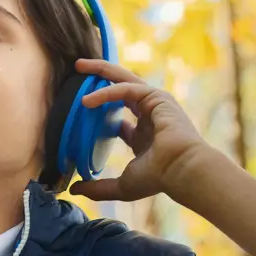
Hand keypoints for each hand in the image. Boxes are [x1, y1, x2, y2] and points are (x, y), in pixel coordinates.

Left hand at [68, 59, 212, 202]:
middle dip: (100, 78)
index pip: (119, 118)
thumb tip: (73, 189)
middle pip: (120, 89)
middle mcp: (149, 116)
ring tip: (78, 67)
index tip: (79, 109)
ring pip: (124, 79)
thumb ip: (98, 188)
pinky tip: (87, 101)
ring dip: (101, 70)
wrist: (181, 170)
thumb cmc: (158, 178)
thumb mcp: (122, 185)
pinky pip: (126, 88)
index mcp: (144, 136)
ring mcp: (155, 104)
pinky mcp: (157, 97)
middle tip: (77, 70)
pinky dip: (106, 92)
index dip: (99, 111)